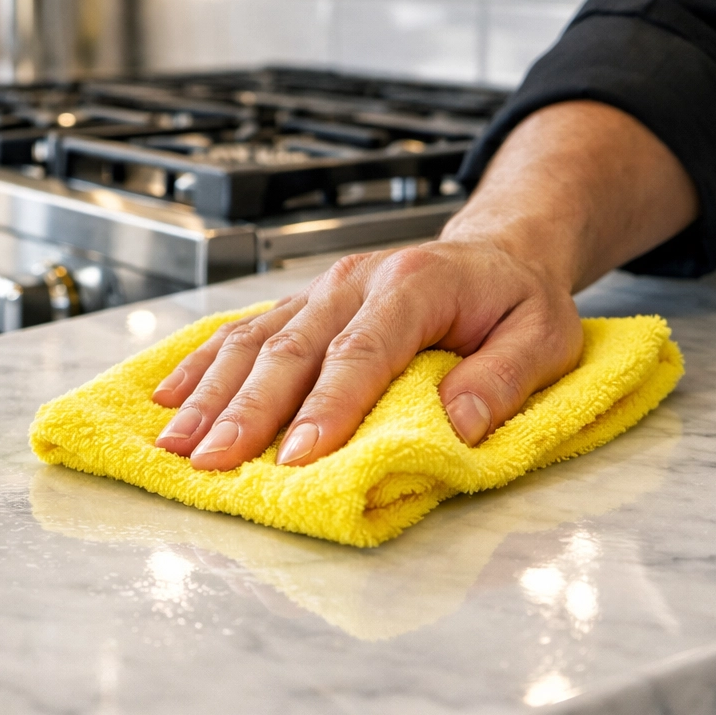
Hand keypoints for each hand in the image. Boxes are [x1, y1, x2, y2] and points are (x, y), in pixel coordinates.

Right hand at [151, 239, 584, 469]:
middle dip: (245, 412)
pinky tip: (168, 398)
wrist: (498, 251)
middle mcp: (354, 282)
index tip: (296, 457)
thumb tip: (457, 424)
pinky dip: (202, 366)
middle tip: (212, 462)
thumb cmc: (519, 300)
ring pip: (254, 342)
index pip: (361, 353)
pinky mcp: (302, 304)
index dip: (326, 408)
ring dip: (210, 395)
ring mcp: (322, 291)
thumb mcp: (547, 338)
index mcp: (415, 285)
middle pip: (289, 351)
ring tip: (175, 444)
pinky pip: (244, 332)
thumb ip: (503, 379)